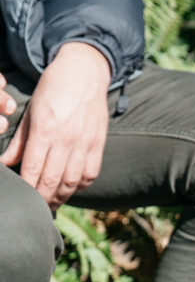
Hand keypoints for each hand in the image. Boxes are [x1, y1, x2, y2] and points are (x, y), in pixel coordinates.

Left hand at [0, 42, 111, 208]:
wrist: (84, 73)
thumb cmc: (53, 90)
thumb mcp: (30, 111)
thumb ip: (20, 141)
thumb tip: (7, 163)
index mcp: (45, 130)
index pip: (33, 169)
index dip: (27, 188)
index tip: (22, 198)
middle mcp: (66, 139)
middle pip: (52, 180)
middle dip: (42, 198)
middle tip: (36, 208)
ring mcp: (85, 143)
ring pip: (72, 181)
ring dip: (61, 196)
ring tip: (52, 203)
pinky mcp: (99, 144)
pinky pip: (91, 173)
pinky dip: (80, 185)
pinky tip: (71, 188)